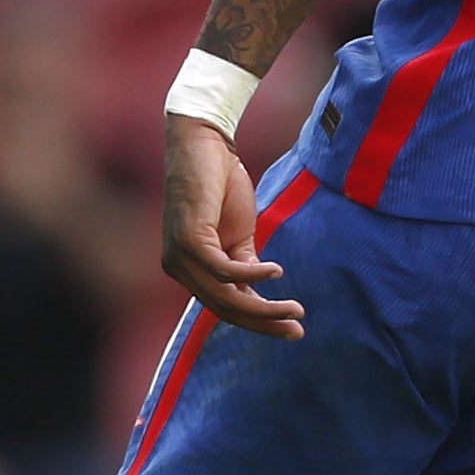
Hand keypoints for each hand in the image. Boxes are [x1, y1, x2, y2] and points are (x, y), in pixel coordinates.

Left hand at [160, 116, 304, 340]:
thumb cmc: (221, 185)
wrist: (205, 144)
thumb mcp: (238, 234)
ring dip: (263, 307)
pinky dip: (252, 274)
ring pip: (224, 297)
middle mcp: (178, 268)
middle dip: (264, 323)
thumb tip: (259, 296)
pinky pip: (223, 270)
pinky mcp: (188, 239)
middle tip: (297, 331)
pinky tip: (277, 272)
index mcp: (190, 270)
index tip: (291, 329)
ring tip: (294, 309)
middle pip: (224, 310)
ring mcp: (180, 256)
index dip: (258, 322)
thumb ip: (246, 264)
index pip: (224, 308)